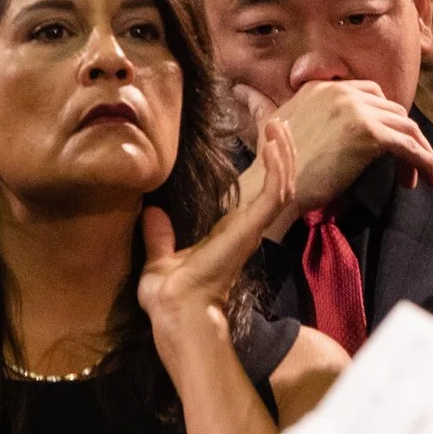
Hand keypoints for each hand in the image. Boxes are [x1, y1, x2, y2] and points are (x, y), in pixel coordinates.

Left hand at [141, 114, 297, 343]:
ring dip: (283, 154)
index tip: (264, 141)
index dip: (266, 168)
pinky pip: (274, 193)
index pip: (259, 195)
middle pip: (278, 184)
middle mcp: (247, 229)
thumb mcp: (160, 259)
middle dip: (280, 154)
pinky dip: (277, 168)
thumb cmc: (169, 296)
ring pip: (282, 184)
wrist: (175, 310)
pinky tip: (274, 146)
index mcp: (230, 234)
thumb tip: (149, 212)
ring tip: (278, 126)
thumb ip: (159, 236)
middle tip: (276, 123)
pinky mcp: (251, 228)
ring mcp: (252, 228)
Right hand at [233, 79, 432, 222]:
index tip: (391, 146)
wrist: (271, 189)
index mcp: (322, 88)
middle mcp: (341, 92)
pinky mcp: (370, 135)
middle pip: (392, 111)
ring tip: (425, 178)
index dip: (385, 120)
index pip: (370, 95)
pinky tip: (430, 180)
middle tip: (409, 166)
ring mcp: (357, 111)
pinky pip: (410, 146)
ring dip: (421, 153)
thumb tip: (241, 90)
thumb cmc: (271, 167)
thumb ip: (260, 106)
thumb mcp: (267, 125)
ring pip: (406, 128)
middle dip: (405, 138)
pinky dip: (425, 163)